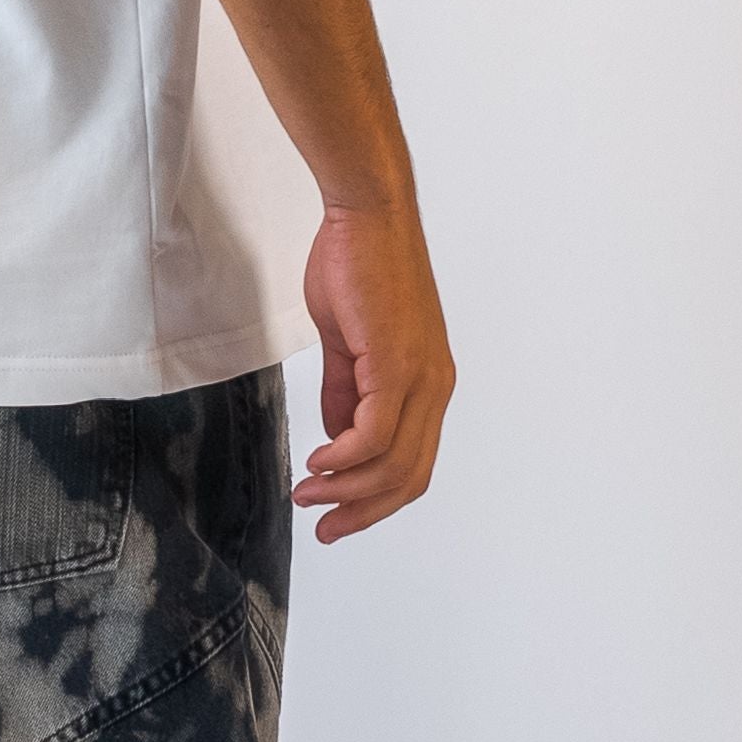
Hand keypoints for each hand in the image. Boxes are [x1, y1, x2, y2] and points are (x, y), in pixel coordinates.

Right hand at [296, 204, 454, 542]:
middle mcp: (433, 387)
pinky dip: (345, 458)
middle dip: (363, 511)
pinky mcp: (397, 364)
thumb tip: (336, 439)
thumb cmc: (356, 265)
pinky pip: (374, 433)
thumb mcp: (348, 342)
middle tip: (323, 527)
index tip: (334, 514)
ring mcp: (419, 377)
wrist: (367, 215)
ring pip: (392, 463)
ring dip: (345, 488)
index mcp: (426, 383)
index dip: (375, 499)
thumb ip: (344, 391)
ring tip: (307, 494)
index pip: (412, 464)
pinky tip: (317, 462)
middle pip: (408, 477)